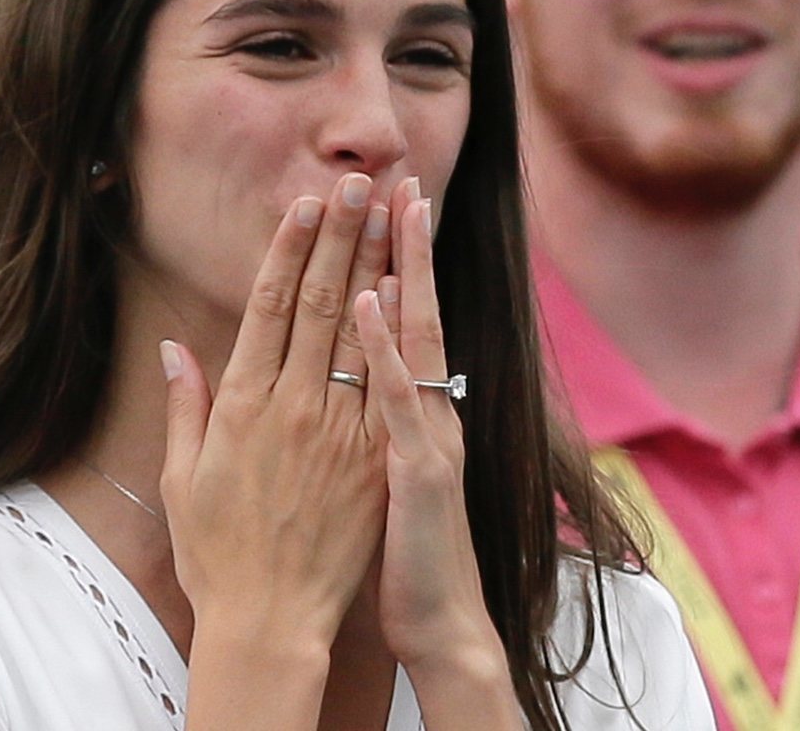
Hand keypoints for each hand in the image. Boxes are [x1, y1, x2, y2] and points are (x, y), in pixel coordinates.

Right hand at [160, 172, 393, 650]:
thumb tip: (175, 348)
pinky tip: (409, 294)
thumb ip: (186, 407)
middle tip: (358, 183)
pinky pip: (389, 384)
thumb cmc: (217, 554)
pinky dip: (398, 335)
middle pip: (320, 303)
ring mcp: (335, 431)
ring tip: (392, 215)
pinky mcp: (370, 460)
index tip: (305, 204)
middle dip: (340, 237)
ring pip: (360, 332)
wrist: (269, 620)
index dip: (289, 249)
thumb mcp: (182, 477)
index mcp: (240, 404)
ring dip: (376, 267)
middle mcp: (290, 406)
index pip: (269, 306)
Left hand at [359, 184, 504, 674]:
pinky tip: (370, 302)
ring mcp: (426, 435)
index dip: (391, 261)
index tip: (380, 203)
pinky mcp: (419, 469)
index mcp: (406, 411)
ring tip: (397, 210)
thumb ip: (369, 418)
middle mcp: (424, 411)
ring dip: (405, 271)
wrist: (439, 623)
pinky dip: (385, 349)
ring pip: (416, 339)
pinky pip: (397, 400)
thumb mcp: (382, 476)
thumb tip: (360, 369)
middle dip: (406, 243)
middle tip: (398, 175)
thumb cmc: (399, 554)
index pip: (398, 320)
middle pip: (414, 311)